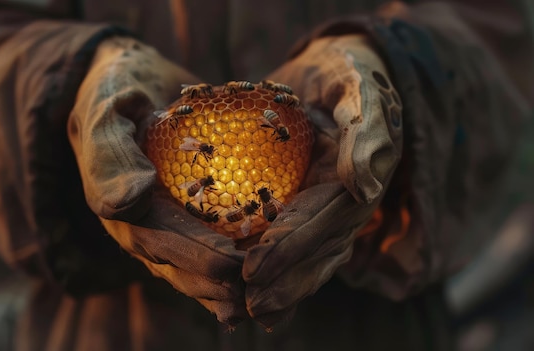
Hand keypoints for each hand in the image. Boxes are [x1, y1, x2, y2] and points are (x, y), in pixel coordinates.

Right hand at [67, 37, 247, 324]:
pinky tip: (264, 280)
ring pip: (194, 267)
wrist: (126, 87)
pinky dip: (234, 265)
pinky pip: (207, 248)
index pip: (161, 240)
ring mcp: (159, 228)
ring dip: (228, 288)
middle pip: (181, 265)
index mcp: (119, 208)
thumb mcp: (106, 109)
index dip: (198, 256)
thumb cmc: (115, 92)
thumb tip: (131, 200)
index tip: (236, 265)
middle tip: (261, 294)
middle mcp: (138, 228)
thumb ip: (111, 153)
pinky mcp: (180, 221)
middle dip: (220, 283)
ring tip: (266, 302)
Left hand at [243, 35, 403, 327]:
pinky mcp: (306, 206)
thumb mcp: (359, 85)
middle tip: (249, 306)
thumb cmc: (346, 71)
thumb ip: (368, 129)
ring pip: (309, 256)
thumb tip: (366, 186)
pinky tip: (249, 296)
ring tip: (250, 312)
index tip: (255, 269)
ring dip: (282, 287)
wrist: (331, 70)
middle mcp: (345, 202)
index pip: (324, 219)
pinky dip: (276, 271)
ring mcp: (327, 208)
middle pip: (318, 249)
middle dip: (285, 280)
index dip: (291, 246)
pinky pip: (292, 242)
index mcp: (358, 178)